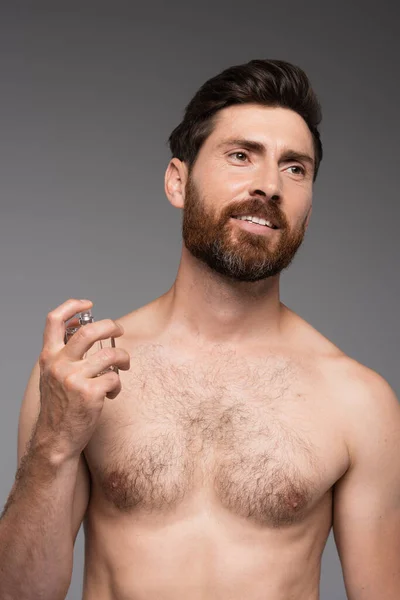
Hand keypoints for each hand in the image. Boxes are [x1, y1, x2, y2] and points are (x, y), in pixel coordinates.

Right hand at [36, 298, 129, 458]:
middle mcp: (59, 364)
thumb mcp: (53, 375)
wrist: (55, 439)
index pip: (54, 320)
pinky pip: (114, 378)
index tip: (88, 304)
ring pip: (110, 354)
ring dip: (122, 357)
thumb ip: (64, 354)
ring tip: (123, 365)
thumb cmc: (59, 407)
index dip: (72, 306)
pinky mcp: (90, 393)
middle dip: (111, 326)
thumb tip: (80, 328)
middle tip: (120, 330)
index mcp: (48, 357)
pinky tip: (112, 393)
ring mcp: (74, 378)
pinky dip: (117, 384)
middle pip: (89, 330)